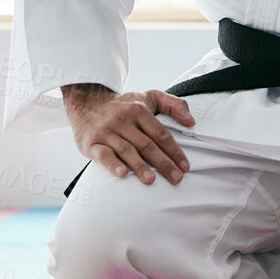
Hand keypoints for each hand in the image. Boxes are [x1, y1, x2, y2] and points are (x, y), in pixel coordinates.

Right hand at [62, 84, 195, 186]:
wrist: (87, 103)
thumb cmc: (125, 105)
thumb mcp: (149, 97)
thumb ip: (173, 105)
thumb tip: (192, 122)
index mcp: (139, 110)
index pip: (161, 133)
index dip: (174, 151)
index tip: (185, 166)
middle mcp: (123, 120)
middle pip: (146, 144)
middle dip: (163, 163)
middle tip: (176, 178)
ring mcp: (106, 132)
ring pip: (126, 150)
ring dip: (140, 166)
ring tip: (152, 180)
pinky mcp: (92, 144)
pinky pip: (103, 155)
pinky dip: (112, 164)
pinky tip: (122, 174)